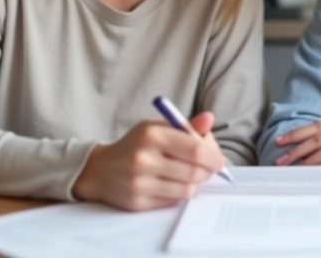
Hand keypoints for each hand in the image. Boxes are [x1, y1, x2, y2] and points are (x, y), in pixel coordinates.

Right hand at [73, 111, 225, 210]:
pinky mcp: (138, 202)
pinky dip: (179, 193)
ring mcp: (139, 182)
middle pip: (193, 172)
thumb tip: (210, 119)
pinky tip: (173, 184)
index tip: (220, 161)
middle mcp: (144, 158)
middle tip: (208, 169)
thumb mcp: (157, 128)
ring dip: (194, 184)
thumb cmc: (136, 145)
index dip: (214, 157)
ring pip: (186, 189)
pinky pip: (173, 201)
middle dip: (207, 172)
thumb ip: (185, 126)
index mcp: (151, 134)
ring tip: (189, 176)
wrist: (100, 169)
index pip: (195, 149)